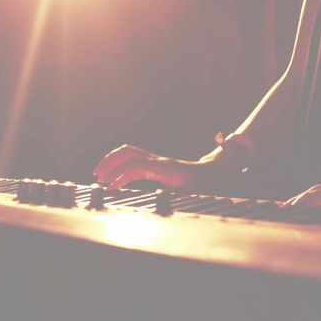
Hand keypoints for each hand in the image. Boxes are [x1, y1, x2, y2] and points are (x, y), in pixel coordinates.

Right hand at [93, 144, 218, 190]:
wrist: (213, 176)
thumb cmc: (208, 183)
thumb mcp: (204, 182)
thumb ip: (210, 159)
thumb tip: (223, 136)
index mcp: (167, 167)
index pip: (138, 166)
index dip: (122, 174)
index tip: (109, 185)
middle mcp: (159, 161)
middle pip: (128, 153)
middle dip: (111, 162)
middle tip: (98, 175)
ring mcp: (156, 163)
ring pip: (128, 156)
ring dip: (112, 163)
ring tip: (100, 177)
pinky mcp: (155, 168)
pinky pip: (132, 166)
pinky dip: (120, 173)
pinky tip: (113, 185)